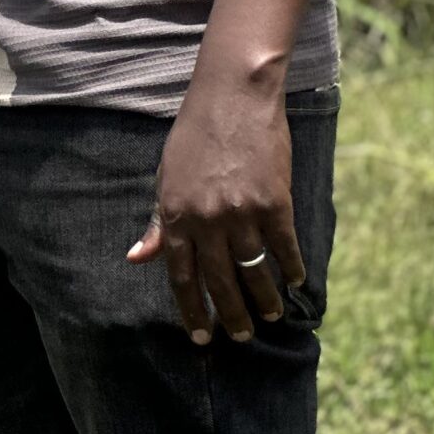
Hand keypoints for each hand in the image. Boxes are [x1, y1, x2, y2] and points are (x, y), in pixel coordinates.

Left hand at [126, 75, 306, 344]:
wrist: (233, 96)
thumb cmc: (194, 134)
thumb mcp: (166, 175)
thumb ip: (159, 221)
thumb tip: (138, 258)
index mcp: (176, 213)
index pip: (181, 277)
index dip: (192, 311)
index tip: (202, 338)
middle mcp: (207, 219)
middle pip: (220, 283)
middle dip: (231, 316)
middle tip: (242, 337)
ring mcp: (242, 213)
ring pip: (254, 273)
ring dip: (264, 301)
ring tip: (272, 315)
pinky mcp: (275, 203)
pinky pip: (285, 249)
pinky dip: (291, 269)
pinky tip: (295, 281)